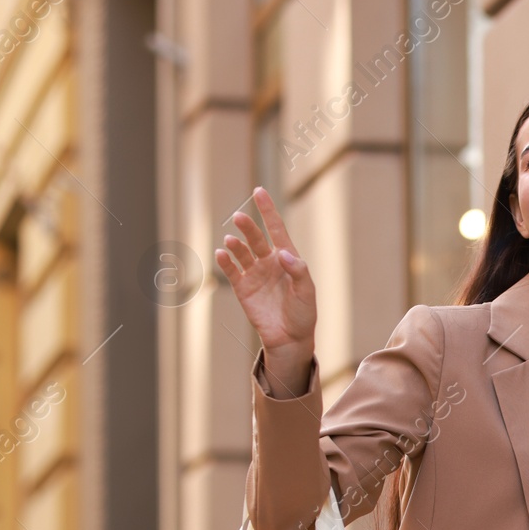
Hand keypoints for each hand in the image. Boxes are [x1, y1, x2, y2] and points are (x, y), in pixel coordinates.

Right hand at [213, 186, 316, 396]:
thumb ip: (297, 271)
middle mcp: (269, 262)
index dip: (268, 210)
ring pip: (242, 252)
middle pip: (256, 238)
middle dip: (248, 227)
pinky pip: (232, 270)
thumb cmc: (303, 313)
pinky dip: (225, 262)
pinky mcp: (242, 288)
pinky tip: (222, 254)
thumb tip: (281, 253)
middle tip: (240, 217)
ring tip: (231, 241)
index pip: (276, 229)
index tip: (259, 191)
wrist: (290, 338)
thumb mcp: (306, 292)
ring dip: (236, 244)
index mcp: (287, 258)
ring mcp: (254, 274)